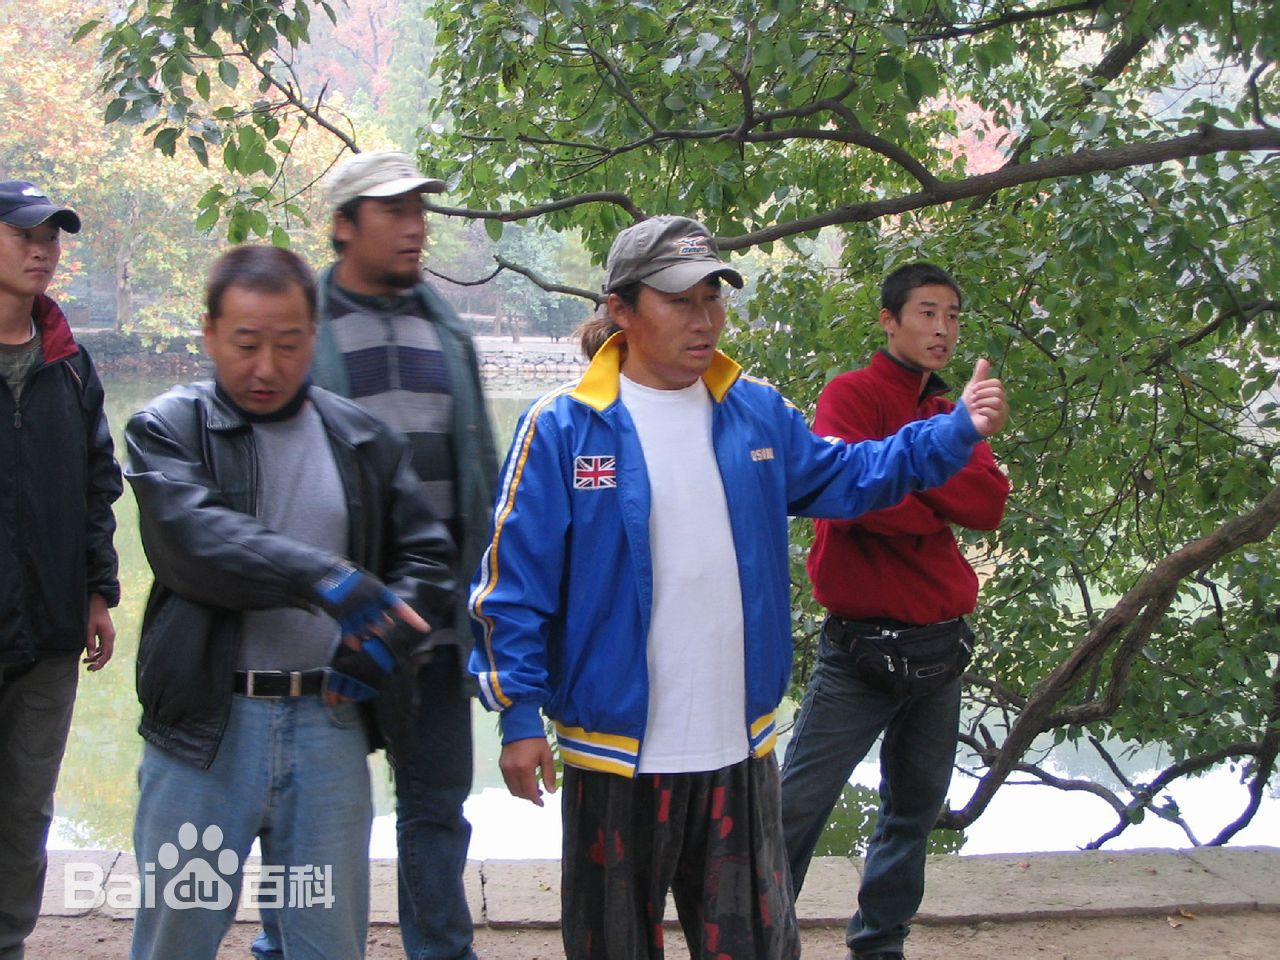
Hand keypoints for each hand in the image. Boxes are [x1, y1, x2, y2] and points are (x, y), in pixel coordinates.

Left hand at [83, 593, 114, 671]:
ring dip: (97, 657)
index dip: (100, 663)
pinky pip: (104, 645)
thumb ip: (89, 642)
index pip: (107, 654)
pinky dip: (98, 651)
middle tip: (88, 668)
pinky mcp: (106, 632)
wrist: (98, 602)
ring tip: (85, 661)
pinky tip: (89, 652)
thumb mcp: (88, 628)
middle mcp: (111, 637)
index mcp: (108, 636)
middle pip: (108, 654)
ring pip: (106, 650)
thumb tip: (90, 655)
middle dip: (99, 662)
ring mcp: (109, 634)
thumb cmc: (92, 614)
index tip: (91, 669)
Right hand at [312, 562, 428, 640]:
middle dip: (380, 631)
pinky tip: (357, 646)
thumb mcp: (367, 584)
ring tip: (365, 637)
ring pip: (365, 630)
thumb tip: (388, 623)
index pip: (400, 607)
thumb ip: (379, 604)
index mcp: (379, 590)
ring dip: (366, 636)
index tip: (425, 629)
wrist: (323, 574)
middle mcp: (369, 600)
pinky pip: (350, 633)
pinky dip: (353, 640)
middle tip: (378, 633)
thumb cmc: (348, 579)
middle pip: (380, 624)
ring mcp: (354, 607)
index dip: (413, 619)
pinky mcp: (340, 614)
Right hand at [499, 737, 556, 805]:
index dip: (536, 800)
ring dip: (522, 792)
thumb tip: (551, 792)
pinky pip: (508, 782)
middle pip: (520, 792)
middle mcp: (512, 771)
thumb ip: (549, 775)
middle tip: (539, 794)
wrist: (520, 726)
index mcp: (525, 768)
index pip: (529, 791)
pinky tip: (524, 781)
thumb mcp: (546, 756)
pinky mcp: (501, 765)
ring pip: (512, 789)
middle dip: (529, 796)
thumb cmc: (536, 740)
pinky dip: (516, 785)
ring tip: (533, 788)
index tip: (541, 804)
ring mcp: (505, 768)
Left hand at [960, 358, 1008, 437]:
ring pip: (997, 401)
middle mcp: (1002, 404)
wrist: (962, 423)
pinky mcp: (997, 424)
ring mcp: (1001, 414)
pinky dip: (983, 411)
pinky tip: (979, 413)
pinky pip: (995, 413)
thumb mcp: (973, 388)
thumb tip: (983, 359)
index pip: (997, 383)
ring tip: (975, 407)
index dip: (983, 385)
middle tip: (973, 399)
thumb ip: (979, 375)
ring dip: (981, 402)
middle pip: (998, 391)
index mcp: (998, 394)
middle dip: (982, 394)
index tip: (973, 390)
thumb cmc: (970, 406)